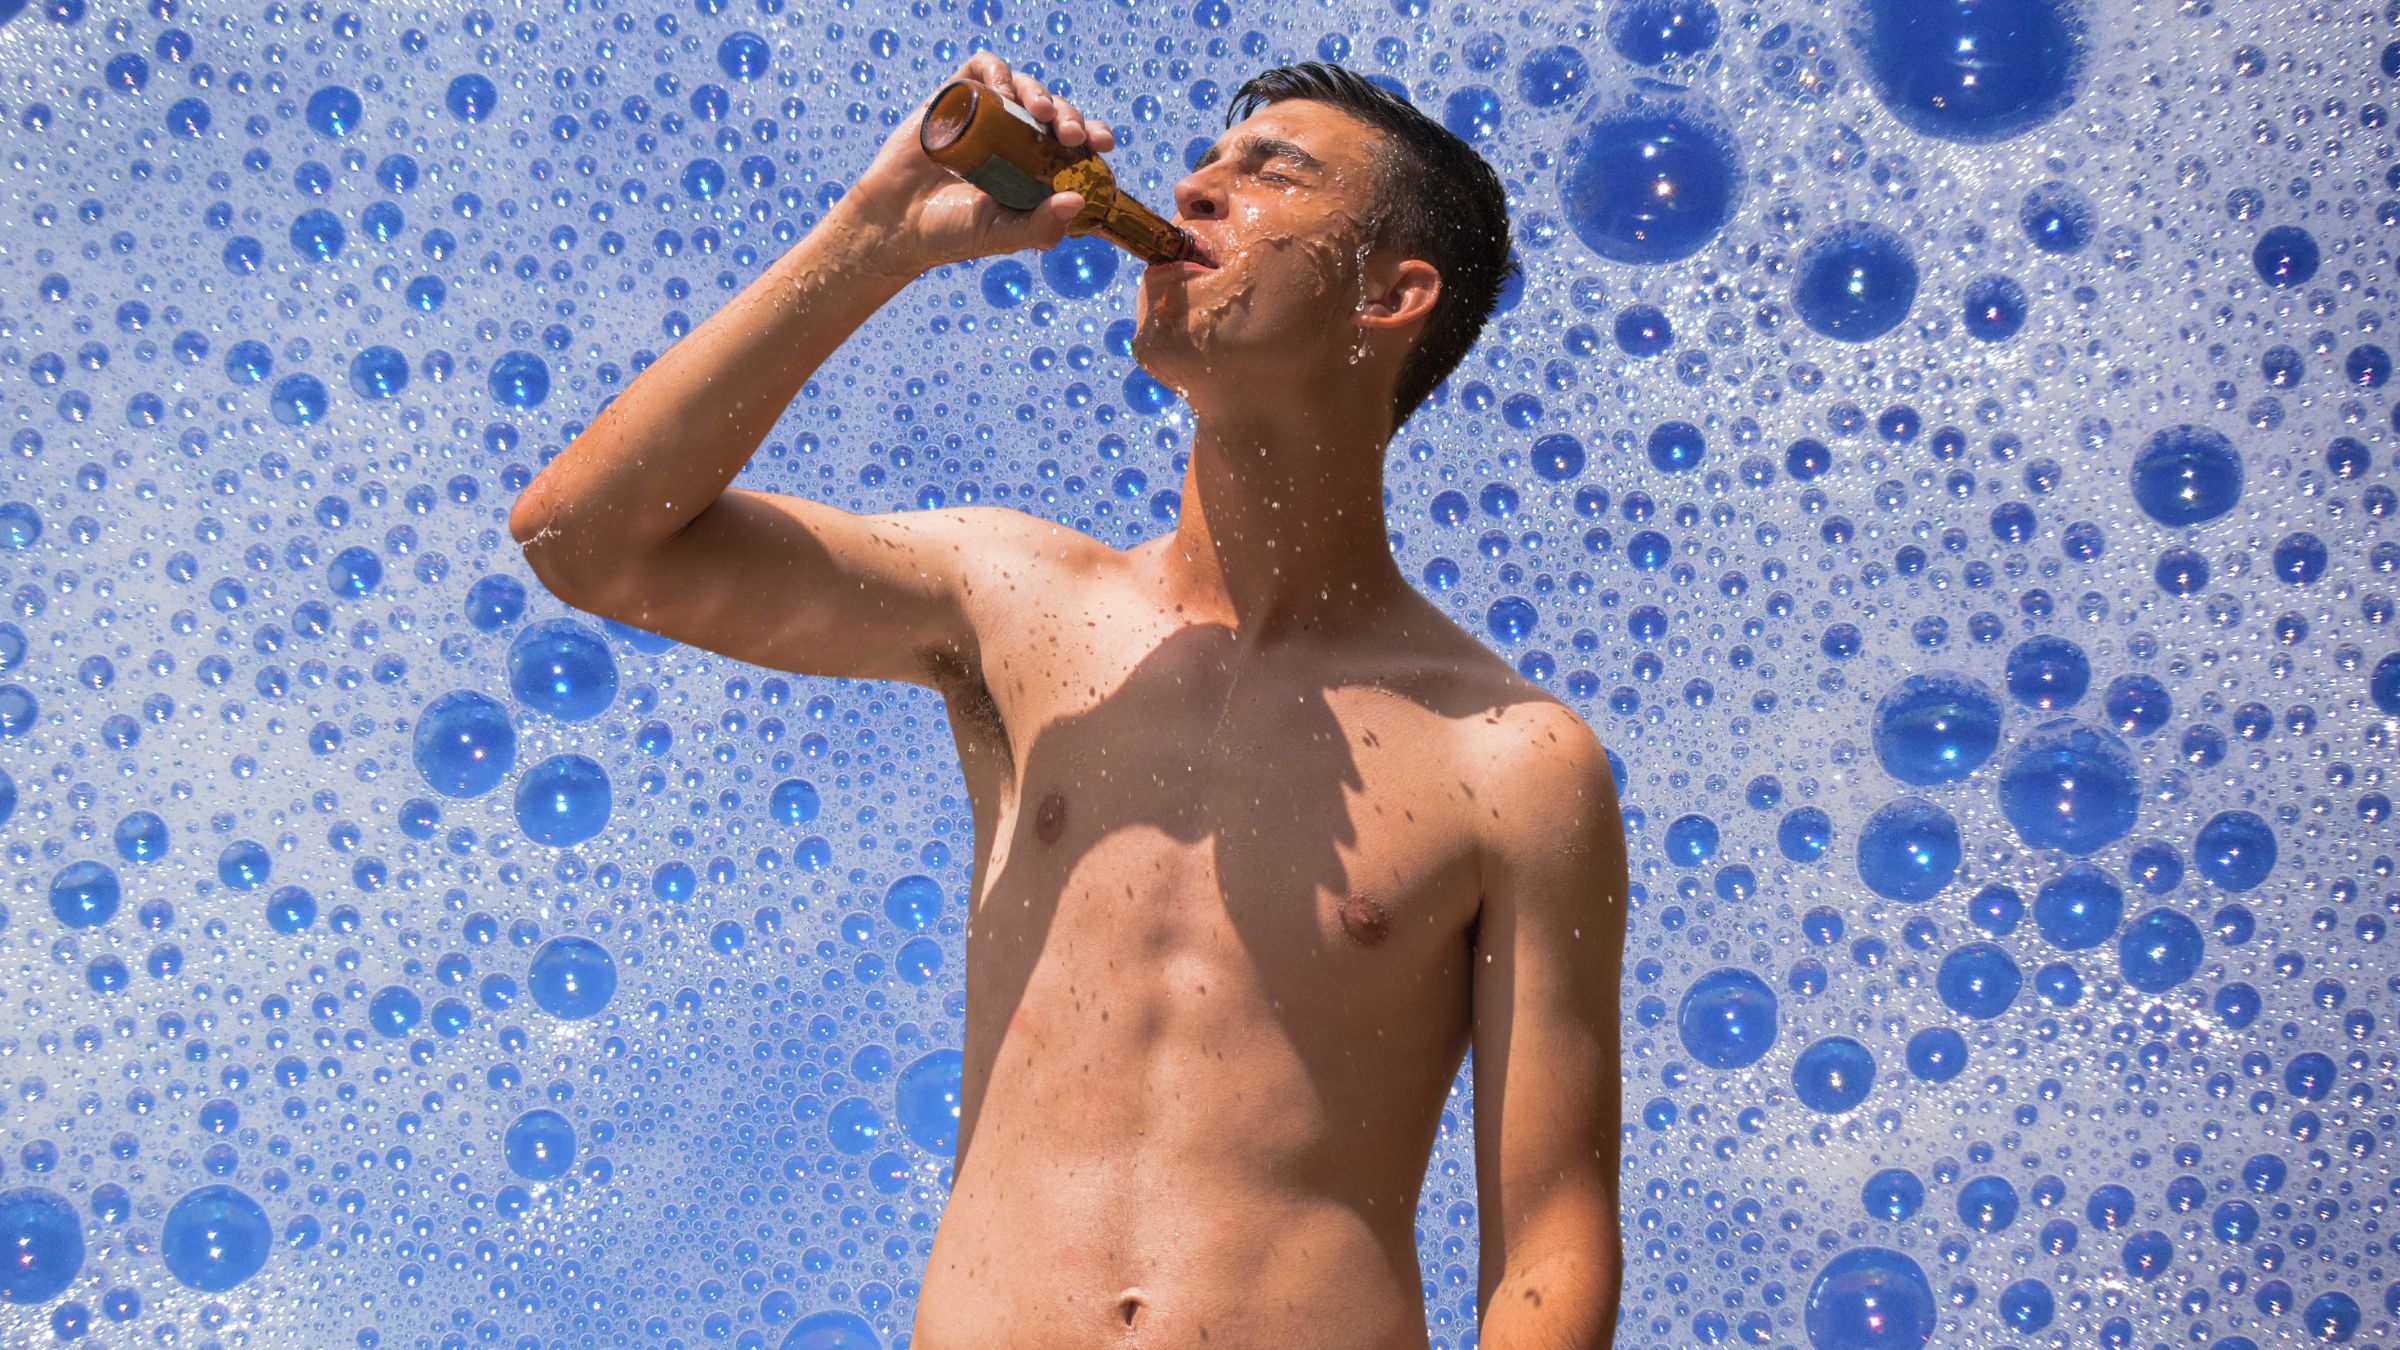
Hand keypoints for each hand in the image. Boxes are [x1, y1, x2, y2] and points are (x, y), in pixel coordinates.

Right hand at [840, 52, 1117, 276]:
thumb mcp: (1003, 234)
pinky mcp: (957, 96)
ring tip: (1040, 112)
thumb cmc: (952, 234)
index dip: (1093, 136)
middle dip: (1071, 117)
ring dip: (1040, 93)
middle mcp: (1016, 137)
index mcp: (1035, 168)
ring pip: (1026, 87)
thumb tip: (1078, 202)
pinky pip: (985, 68)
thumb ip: (1040, 225)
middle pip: (1056, 113)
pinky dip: (998, 72)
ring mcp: (987, 115)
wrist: (895, 222)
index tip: (1102, 143)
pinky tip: (1002, 92)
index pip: (1075, 145)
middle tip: (1070, 135)